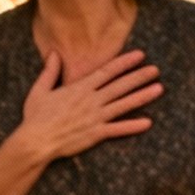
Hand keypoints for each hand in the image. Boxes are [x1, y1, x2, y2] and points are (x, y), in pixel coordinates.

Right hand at [15, 47, 160, 165]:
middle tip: (156, 70)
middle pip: (120, 86)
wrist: (35, 142)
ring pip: (124, 105)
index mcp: (79, 89)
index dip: (125, 63)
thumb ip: (50, 71)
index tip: (140, 55)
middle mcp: (91, 101)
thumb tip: (54, 53)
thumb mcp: (39, 91)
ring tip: (159, 89)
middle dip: (140, 76)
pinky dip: (133, 126)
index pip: (107, 72)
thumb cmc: (35, 117)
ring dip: (142, 96)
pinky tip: (147, 122)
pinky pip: (118, 129)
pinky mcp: (95, 134)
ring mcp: (95, 117)